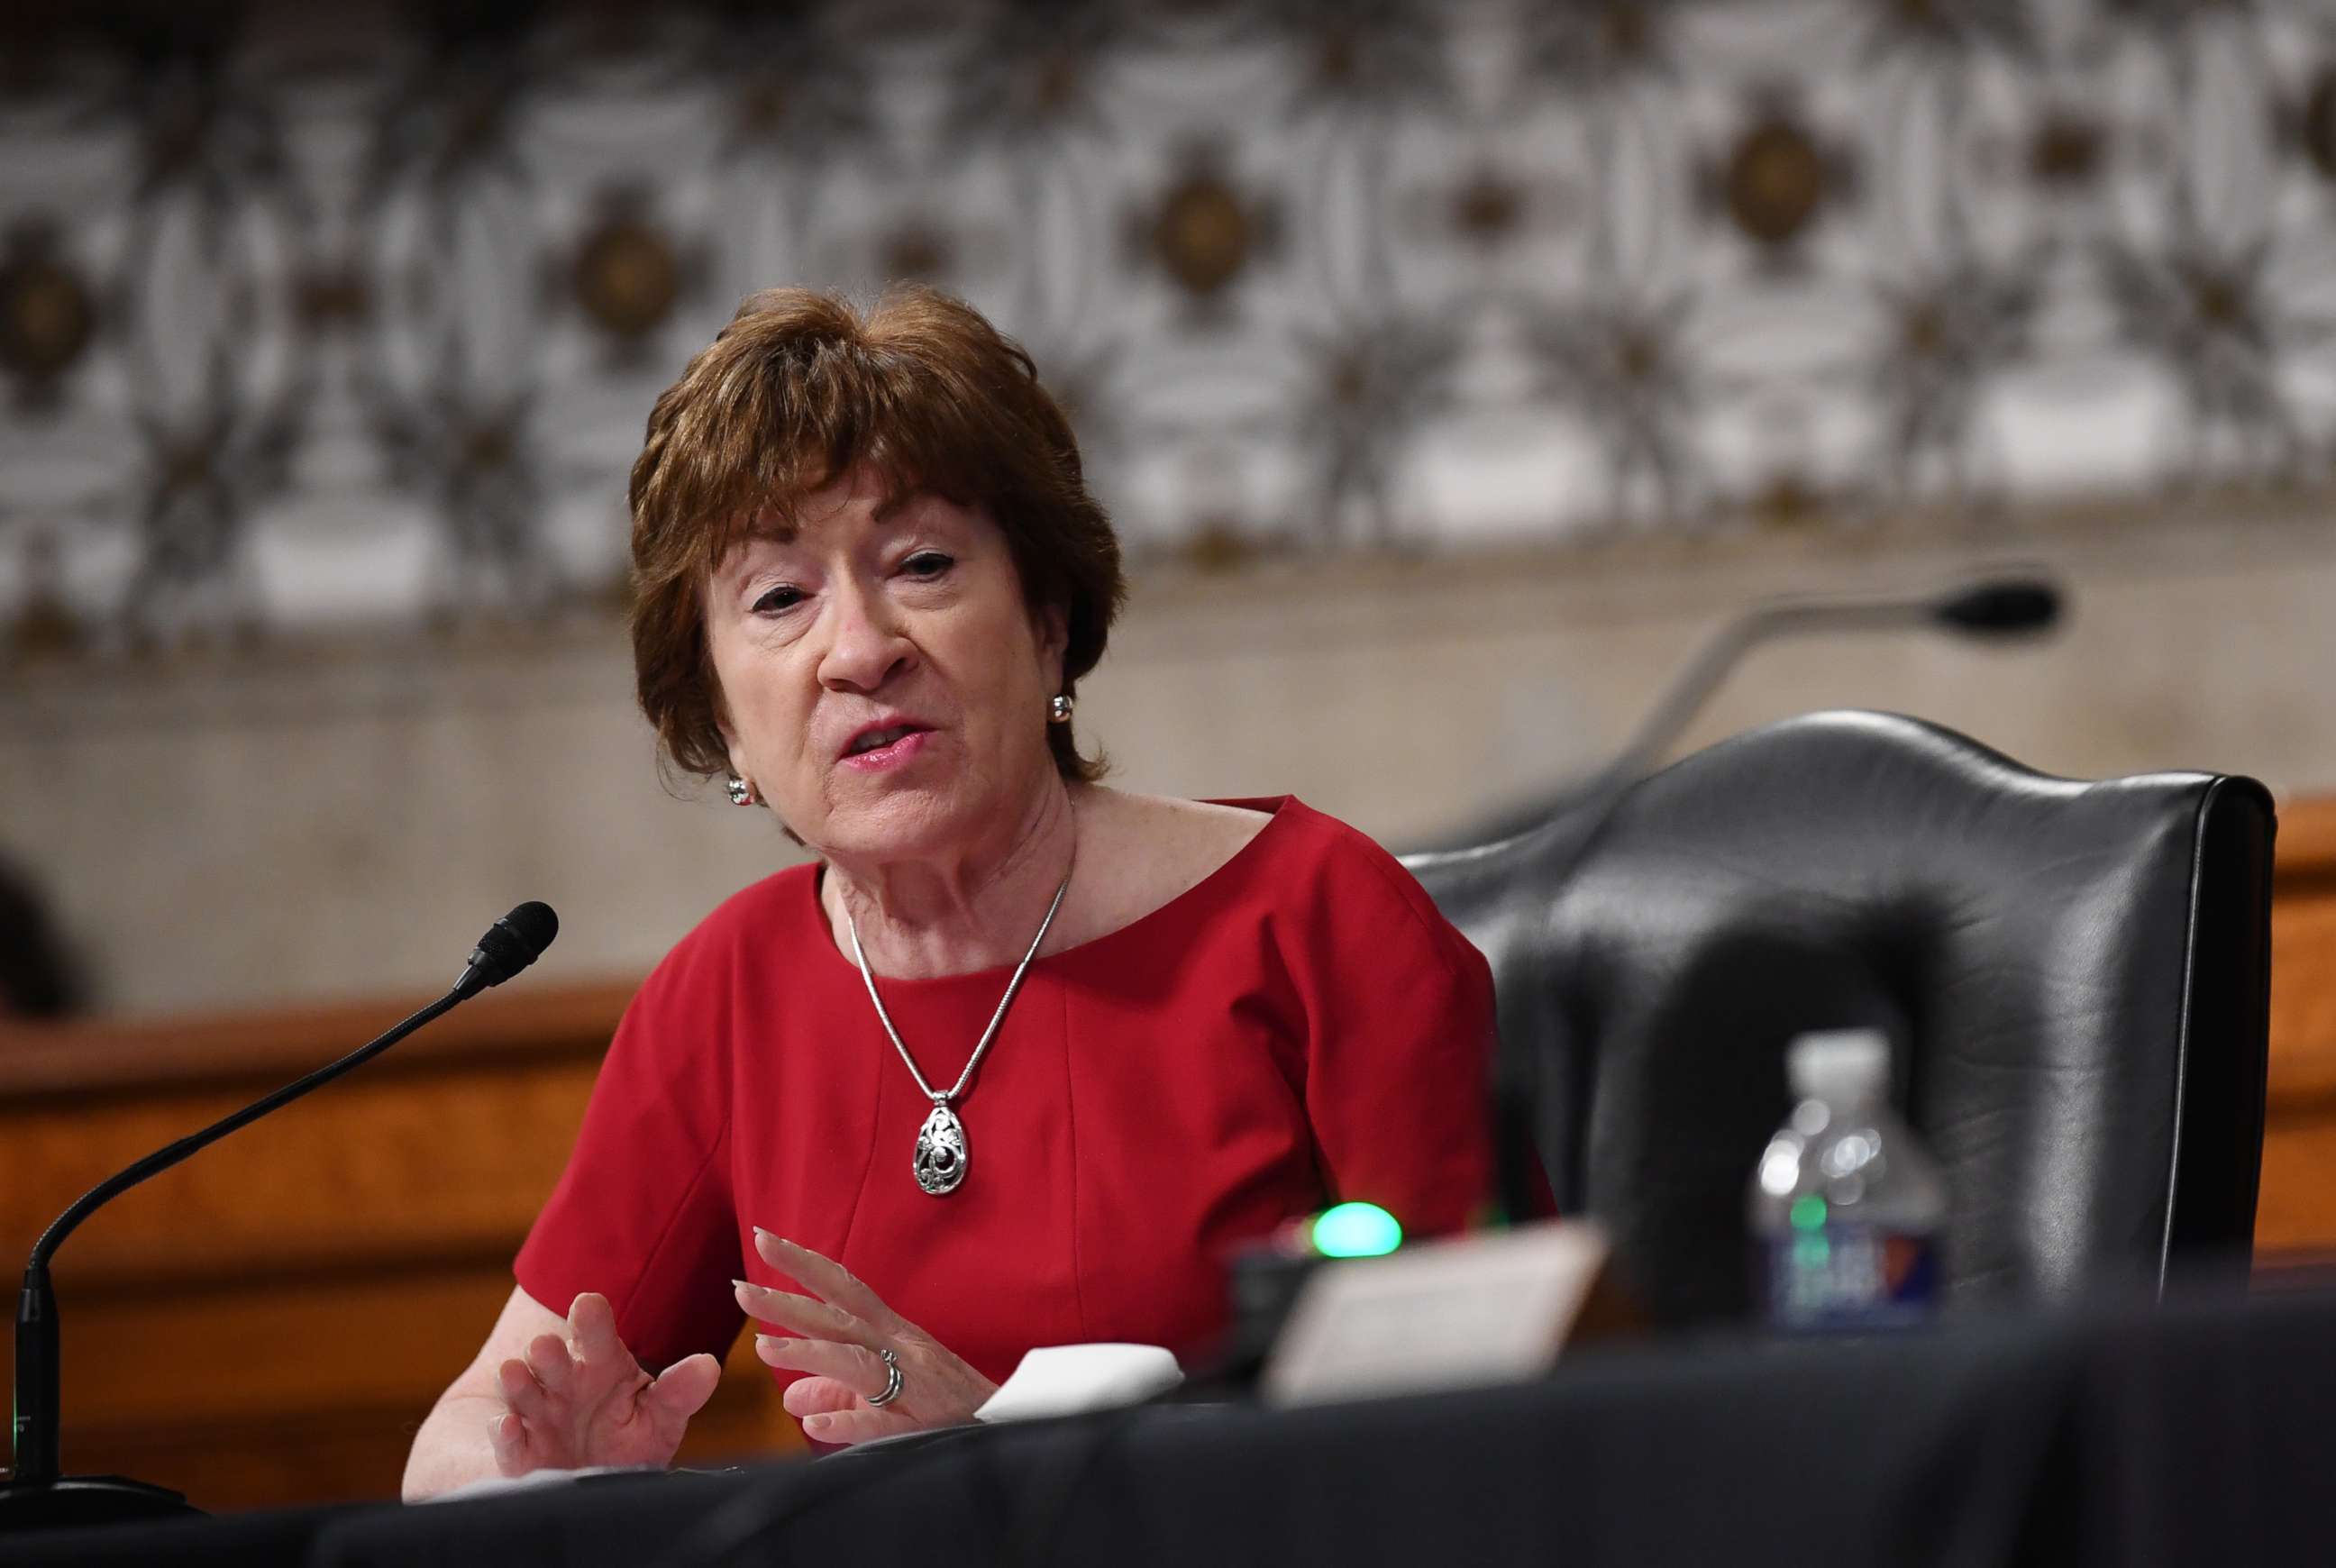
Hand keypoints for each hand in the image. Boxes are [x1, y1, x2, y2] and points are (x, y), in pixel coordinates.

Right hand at [487, 1292, 721, 1476]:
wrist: (588, 1479)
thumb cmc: (625, 1442)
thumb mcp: (658, 1419)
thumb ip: (679, 1394)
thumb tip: (708, 1366)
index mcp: (600, 1365)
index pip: (594, 1333)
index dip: (591, 1318)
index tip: (588, 1304)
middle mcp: (564, 1382)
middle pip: (551, 1357)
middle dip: (548, 1352)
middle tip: (547, 1346)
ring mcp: (537, 1414)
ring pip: (522, 1389)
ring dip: (519, 1382)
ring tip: (515, 1373)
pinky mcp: (519, 1453)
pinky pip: (508, 1442)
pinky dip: (505, 1435)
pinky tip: (508, 1426)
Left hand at [735, 1228, 997, 1446]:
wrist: (1014, 1420)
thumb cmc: (952, 1403)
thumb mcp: (890, 1393)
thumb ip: (839, 1392)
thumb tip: (789, 1396)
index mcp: (892, 1333)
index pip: (842, 1290)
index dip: (804, 1265)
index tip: (765, 1241)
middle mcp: (901, 1345)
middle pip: (840, 1314)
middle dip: (790, 1296)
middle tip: (741, 1283)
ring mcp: (914, 1380)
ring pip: (855, 1360)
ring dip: (810, 1352)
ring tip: (765, 1346)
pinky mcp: (927, 1418)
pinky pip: (883, 1420)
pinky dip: (850, 1420)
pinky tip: (815, 1425)